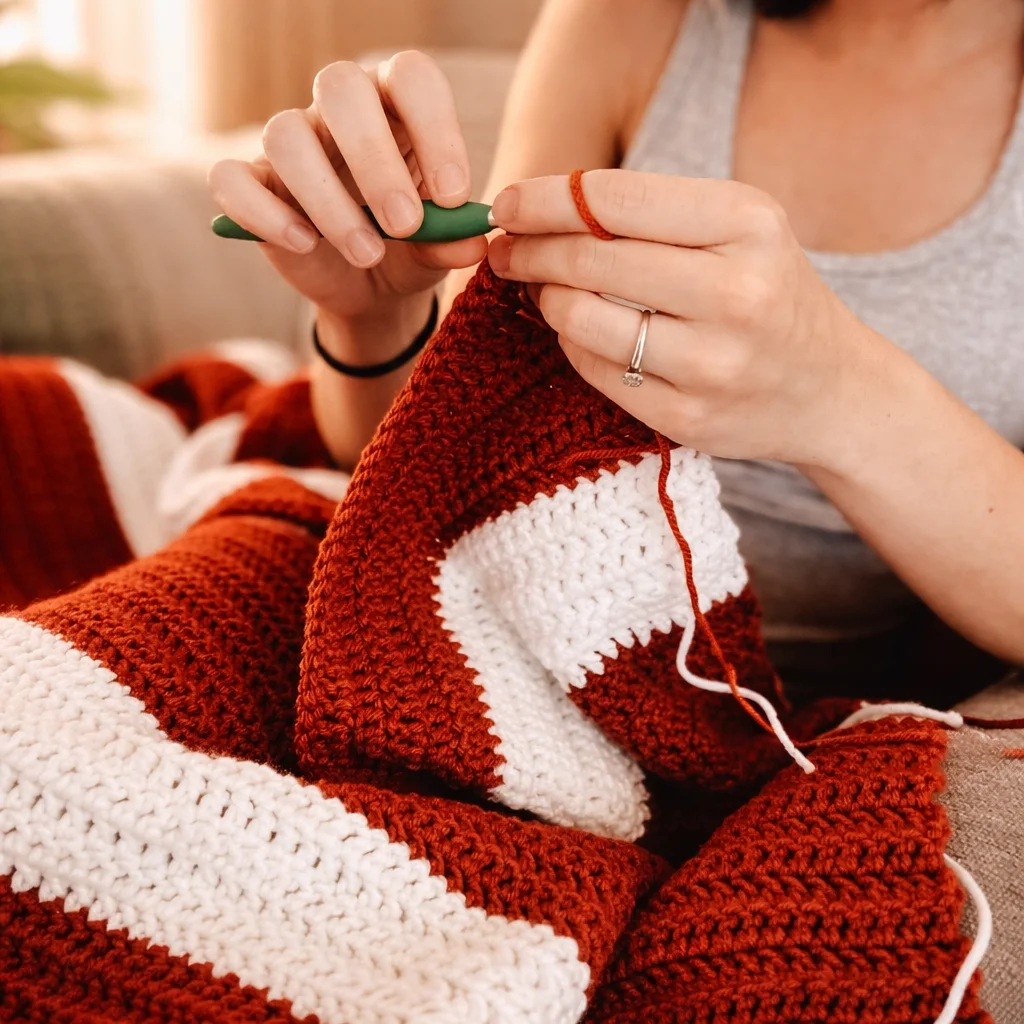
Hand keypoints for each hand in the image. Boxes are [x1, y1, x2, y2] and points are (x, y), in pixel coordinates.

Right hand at [208, 51, 486, 333]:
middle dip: (376, 160)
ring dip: (329, 201)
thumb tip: (473, 243)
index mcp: (396, 105)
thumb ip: (452, 241)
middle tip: (405, 225)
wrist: (371, 289)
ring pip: (286, 135)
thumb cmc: (411, 248)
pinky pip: (232, 178)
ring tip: (367, 253)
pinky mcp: (254, 185)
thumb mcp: (438, 250)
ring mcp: (292, 143)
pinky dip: (264, 212)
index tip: (454, 197)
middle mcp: (339, 111)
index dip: (435, 128)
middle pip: (341, 88)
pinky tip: (304, 244)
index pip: (410, 77)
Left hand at [486, 170, 896, 469]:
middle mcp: (736, 292)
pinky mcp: (687, 417)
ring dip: (545, 299)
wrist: (828, 388)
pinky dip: (573, 345)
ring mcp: (712, 363)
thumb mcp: (736, 228)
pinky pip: (594, 370)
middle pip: (590, 259)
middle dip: (528, 249)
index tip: (505, 204)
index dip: (544, 199)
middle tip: (504, 250)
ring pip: (581, 319)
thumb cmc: (767, 291)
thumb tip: (535, 211)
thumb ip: (649, 212)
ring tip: (540, 288)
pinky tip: (579, 331)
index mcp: (748, 223)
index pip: (614, 199)